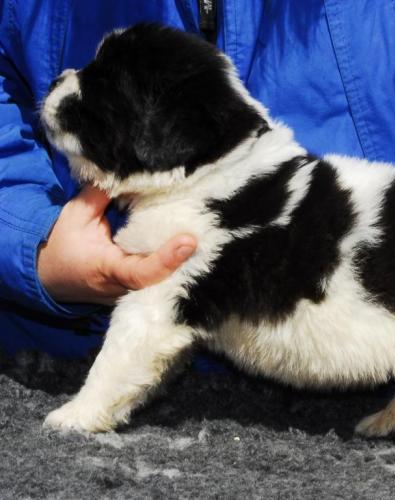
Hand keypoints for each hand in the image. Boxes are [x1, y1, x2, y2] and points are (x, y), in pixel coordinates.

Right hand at [38, 186, 196, 304]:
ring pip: (168, 281)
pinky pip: (165, 279)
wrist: (52, 276)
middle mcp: (125, 289)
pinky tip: (194, 242)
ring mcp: (136, 295)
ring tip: (205, 232)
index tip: (188, 241)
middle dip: (186, 258)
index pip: (140, 274)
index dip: (166, 260)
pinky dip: (178, 261)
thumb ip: (100, 195)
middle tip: (205, 230)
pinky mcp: (143, 291)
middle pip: (164, 279)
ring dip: (186, 260)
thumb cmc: (64, 244)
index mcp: (107, 270)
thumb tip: (129, 173)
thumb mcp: (76, 215)